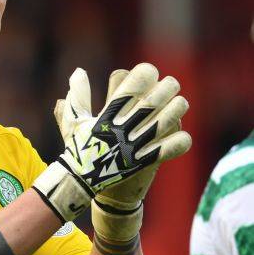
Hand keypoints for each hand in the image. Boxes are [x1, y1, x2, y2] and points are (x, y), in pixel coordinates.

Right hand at [83, 66, 190, 240]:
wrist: (82, 182)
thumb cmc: (78, 149)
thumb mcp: (74, 120)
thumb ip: (77, 95)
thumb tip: (79, 71)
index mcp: (107, 115)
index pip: (133, 85)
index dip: (146, 74)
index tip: (149, 73)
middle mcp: (124, 128)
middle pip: (155, 100)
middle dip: (167, 87)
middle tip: (171, 84)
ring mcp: (136, 145)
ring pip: (167, 120)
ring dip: (177, 108)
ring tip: (180, 104)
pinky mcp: (145, 162)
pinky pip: (171, 148)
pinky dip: (180, 140)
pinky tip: (180, 135)